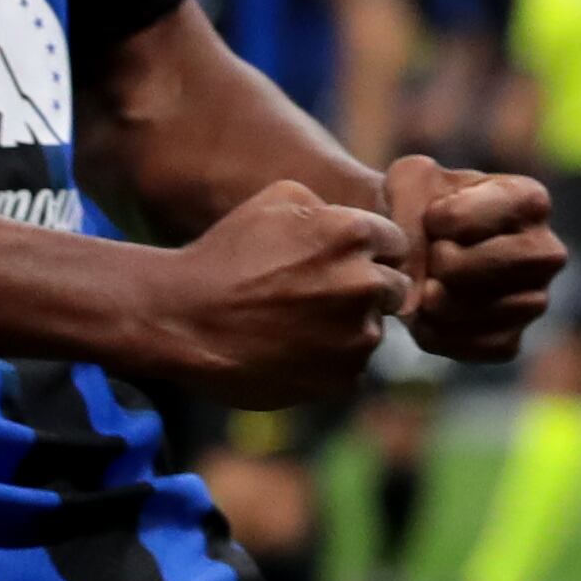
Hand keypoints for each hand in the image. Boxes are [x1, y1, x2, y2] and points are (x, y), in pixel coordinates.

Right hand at [139, 181, 406, 404]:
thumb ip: (331, 208)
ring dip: (348, 328)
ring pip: (373, 330)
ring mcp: (356, 337)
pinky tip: (292, 349)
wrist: (184, 317)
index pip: (396, 244)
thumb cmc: (227, 253)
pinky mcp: (341, 380)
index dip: (371, 252)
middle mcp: (365, 285)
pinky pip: (352, 367)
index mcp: (355, 234)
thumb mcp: (276, 201)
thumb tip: (357, 223)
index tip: (341, 261)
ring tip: (296, 324)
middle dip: (367, 290)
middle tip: (319, 295)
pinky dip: (330, 362)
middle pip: (394, 289)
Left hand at [386, 155, 564, 363]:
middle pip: (484, 266)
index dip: (429, 221)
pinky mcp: (512, 341)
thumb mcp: (407, 181)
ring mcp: (536, 300)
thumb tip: (420, 298)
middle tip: (434, 257)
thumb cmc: (422, 203)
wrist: (420, 245)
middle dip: (442, 263)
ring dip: (435, 300)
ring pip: (479, 310)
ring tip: (428, 284)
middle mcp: (547, 251)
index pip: (458, 219)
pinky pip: (473, 347)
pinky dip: (438, 334)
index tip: (432, 218)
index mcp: (529, 199)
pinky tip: (429, 315)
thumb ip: (405, 215)